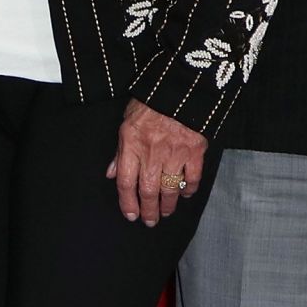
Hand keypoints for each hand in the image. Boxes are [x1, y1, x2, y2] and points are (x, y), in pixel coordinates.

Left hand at [106, 98, 206, 225]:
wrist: (182, 84)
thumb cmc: (151, 101)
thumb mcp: (127, 122)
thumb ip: (120, 151)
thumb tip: (110, 173)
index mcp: (132, 147)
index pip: (125, 183)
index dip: (127, 203)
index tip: (130, 215)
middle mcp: (152, 154)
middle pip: (147, 191)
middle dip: (148, 210)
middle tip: (150, 221)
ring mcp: (175, 153)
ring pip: (169, 188)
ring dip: (168, 204)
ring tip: (166, 212)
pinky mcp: (195, 149)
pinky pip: (193, 176)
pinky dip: (189, 188)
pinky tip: (186, 194)